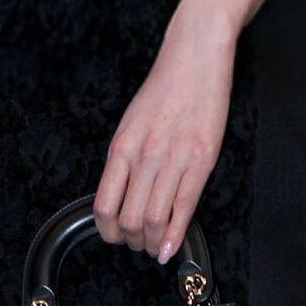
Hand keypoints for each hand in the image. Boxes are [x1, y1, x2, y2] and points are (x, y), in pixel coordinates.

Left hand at [92, 8, 235, 265]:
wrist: (195, 58)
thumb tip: (120, 196)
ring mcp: (173, 160)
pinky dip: (176, 237)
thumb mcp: (132, 122)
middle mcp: (144, 156)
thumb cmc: (164, 88)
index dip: (107, 231)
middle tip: (138, 244)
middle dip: (132, 242)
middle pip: (129, 220)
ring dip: (153, 243)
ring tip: (155, 247)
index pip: (104, 205)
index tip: (114, 236)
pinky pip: (184, 209)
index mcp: (122, 146)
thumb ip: (125, 158)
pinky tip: (171, 248)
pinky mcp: (201, 161)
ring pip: (155, 221)